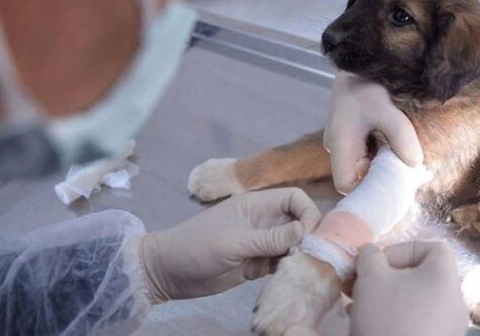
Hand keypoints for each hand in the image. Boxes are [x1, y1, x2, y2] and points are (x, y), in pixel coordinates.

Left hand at [140, 188, 320, 301]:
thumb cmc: (197, 248)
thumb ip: (270, 237)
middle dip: (309, 237)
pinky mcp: (257, 264)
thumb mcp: (235, 242)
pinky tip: (292, 279)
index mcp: (257, 205)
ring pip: (294, 244)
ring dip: (301, 255)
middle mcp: (264, 221)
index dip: (308, 213)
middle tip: (311, 258)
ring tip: (304, 271)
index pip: (295, 199)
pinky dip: (290, 270)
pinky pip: (282, 263)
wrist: (168, 272)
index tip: (310, 236)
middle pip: (299, 222)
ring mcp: (261, 243)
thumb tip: (305, 231)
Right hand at [324, 71, 422, 193]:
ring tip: (406, 158)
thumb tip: (415, 164)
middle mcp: (337, 146)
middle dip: (380, 178)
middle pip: (355, 177)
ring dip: (382, 166)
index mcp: (340, 143)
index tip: (393, 181)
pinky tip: (399, 147)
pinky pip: (366, 154)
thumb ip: (401, 136)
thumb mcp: (386, 108)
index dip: (367, 189)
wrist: (360, 58)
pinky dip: (382, 155)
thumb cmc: (367, 82)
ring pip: (362, 166)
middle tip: (407, 171)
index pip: (345, 184)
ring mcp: (344, 140)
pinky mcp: (352, 134)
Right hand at [350, 242, 467, 335]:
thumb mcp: (370, 278)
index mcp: (444, 277)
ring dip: (386, 298)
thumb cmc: (388, 317)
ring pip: (415, 300)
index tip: (378, 264)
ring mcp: (449, 326)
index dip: (403, 249)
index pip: (433, 248)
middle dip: (386, 277)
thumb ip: (370, 257)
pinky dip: (396, 318)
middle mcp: (454, 300)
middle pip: (420, 275)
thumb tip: (371, 252)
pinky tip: (371, 326)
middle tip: (360, 285)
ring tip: (358, 307)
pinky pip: (418, 321)